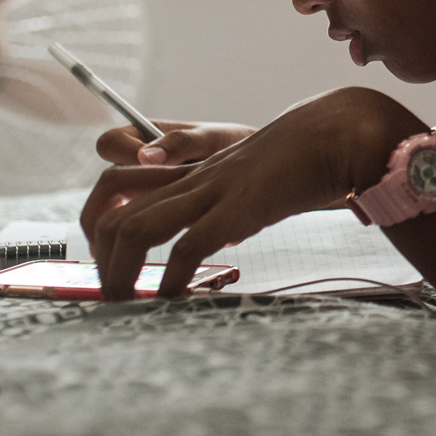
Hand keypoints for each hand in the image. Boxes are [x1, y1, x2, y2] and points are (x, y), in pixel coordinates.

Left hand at [79, 87, 423, 300]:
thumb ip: (227, 207)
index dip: (98, 218)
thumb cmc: (301, 160)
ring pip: (135, 226)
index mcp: (191, 169)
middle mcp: (191, 177)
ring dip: (120, 272)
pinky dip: (173, 280)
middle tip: (109, 289)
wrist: (338, 132)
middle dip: (97, 254)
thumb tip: (216, 242)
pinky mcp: (238, 209)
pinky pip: (188, 247)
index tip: (106, 257)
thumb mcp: (250, 183)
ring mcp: (212, 191)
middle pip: (111, 204)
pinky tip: (174, 300)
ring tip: (126, 303)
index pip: (116, 179)